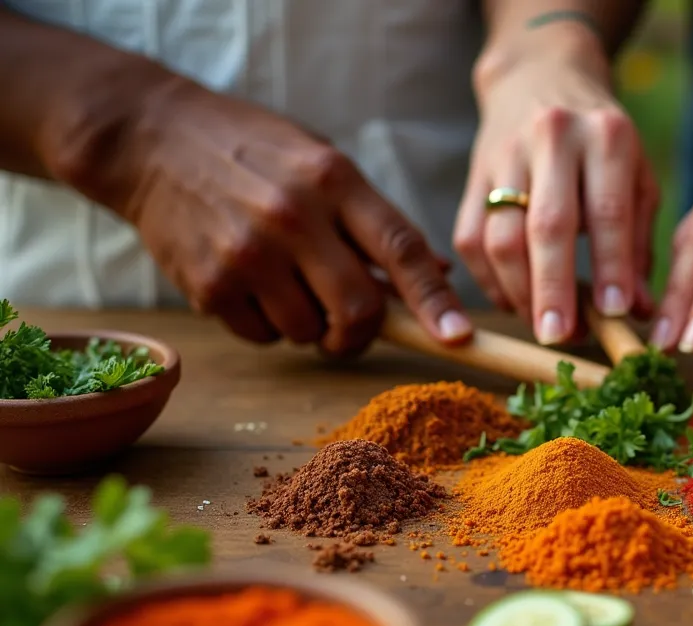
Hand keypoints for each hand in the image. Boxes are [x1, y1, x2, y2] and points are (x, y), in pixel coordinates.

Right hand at [107, 80, 469, 354]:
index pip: (400, 248)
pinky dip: (269, 325)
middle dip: (363, 331)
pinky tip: (252, 285)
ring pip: (309, 331)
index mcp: (334, 180)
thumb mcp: (323, 162)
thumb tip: (437, 274)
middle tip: (352, 325)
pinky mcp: (209, 285)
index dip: (436, 299)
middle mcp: (293, 218)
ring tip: (288, 282)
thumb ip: (376, 220)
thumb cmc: (254, 150)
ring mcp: (248, 254)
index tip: (460, 336)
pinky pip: (263, 337)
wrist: (152, 139)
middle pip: (359, 310)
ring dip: (311, 325)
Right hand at [454, 55, 657, 344]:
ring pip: (501, 237)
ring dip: (520, 293)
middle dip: (553, 289)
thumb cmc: (603, 143)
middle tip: (559, 338)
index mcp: (607, 136)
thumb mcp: (637, 177)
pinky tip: (513, 303)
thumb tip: (638, 312)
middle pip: (547, 225)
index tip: (617, 313)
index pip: (608, 210)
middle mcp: (553, 138)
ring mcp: (506, 154)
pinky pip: (470, 239)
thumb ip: (639, 244)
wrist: (540, 78)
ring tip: (544, 327)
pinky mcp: (472, 174)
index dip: (612, 266)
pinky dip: (490, 281)